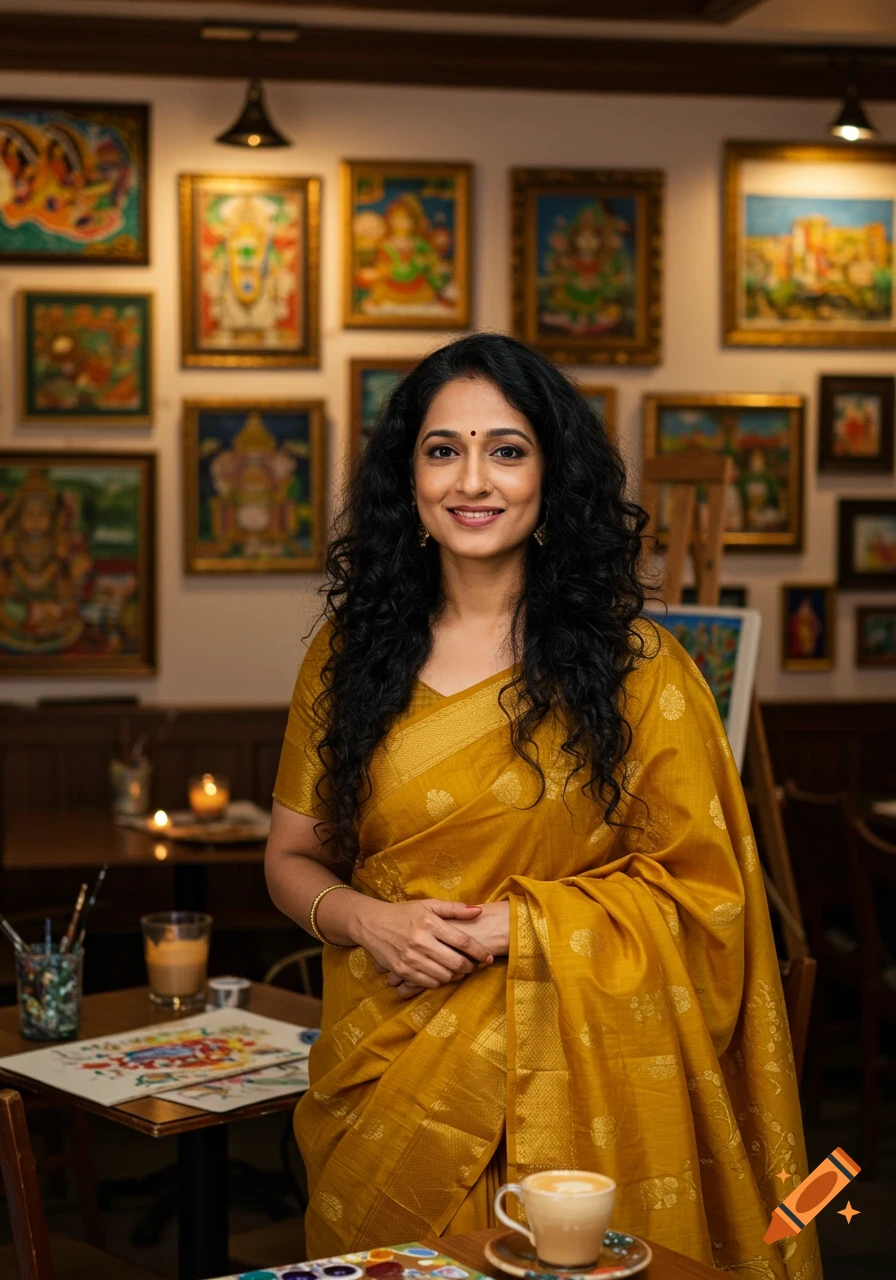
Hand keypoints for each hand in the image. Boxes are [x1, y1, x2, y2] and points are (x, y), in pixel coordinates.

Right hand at [375, 901, 510, 999]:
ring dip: (456, 975)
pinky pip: (429, 983)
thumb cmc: (404, 913)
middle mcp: (420, 941)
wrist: (372, 923)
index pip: (462, 941)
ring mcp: (410, 958)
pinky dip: (440, 981)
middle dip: (471, 967)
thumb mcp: (428, 905)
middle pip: (456, 962)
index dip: (479, 951)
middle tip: (474, 965)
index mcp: (429, 922)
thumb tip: (478, 911)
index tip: (488, 957)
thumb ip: (454, 908)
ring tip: (459, 969)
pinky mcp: (402, 970)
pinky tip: (442, 973)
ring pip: (444, 976)